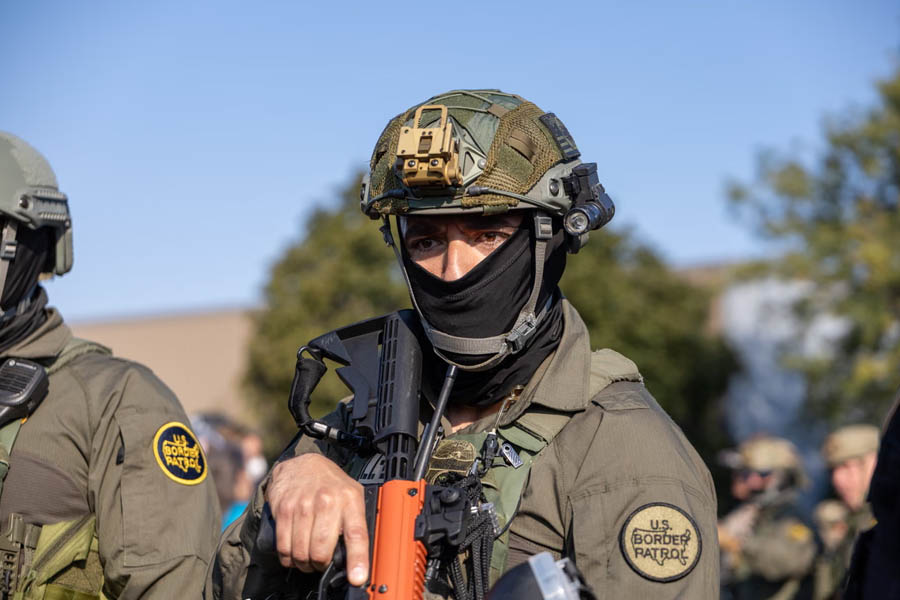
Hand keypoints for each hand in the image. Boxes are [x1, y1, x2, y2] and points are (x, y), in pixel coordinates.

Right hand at [266, 454, 368, 585]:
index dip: (357, 559)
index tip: (357, 577)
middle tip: (322, 562)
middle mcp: (327, 501)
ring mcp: (303, 505)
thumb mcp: (352, 495)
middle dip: (321, 565)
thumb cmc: (331, 484)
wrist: (303, 463)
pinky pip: (284, 546)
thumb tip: (359, 556)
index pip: (356, 534)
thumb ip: (355, 522)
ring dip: (304, 563)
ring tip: (308, 557)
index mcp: (350, 500)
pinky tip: (293, 551)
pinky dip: (288, 557)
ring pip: (301, 553)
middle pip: (322, 551)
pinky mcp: (284, 508)